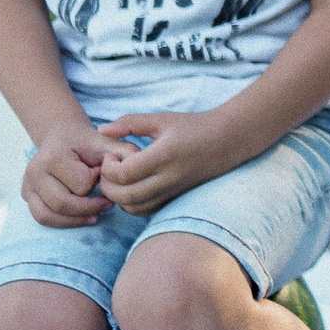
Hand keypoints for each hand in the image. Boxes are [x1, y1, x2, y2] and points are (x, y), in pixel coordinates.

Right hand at [21, 122, 130, 228]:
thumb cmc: (88, 142)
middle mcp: (34, 170)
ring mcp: (27, 184)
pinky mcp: (26, 195)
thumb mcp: (107, 142)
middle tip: (108, 203)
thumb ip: (124, 153)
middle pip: (63, 203)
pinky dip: (63, 221)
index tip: (105, 175)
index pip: (81, 185)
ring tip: (96, 214)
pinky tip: (83, 217)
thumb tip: (136, 167)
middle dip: (89, 206)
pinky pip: (42, 217)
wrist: (63, 136)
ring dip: (75, 219)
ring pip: (49, 215)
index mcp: (53, 156)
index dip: (99, 184)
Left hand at [93, 108, 241, 216]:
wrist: (228, 139)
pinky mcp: (176, 198)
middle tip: (108, 170)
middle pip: (125, 196)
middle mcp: (169, 178)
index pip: (124, 174)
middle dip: (107, 186)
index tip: (111, 155)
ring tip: (119, 179)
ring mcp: (173, 191)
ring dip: (119, 197)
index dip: (109, 168)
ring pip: (135, 208)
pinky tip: (134, 186)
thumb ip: (129, 123)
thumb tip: (101, 130)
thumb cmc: (194, 125)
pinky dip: (133, 204)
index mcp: (163, 156)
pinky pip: (147, 210)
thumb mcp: (161, 119)